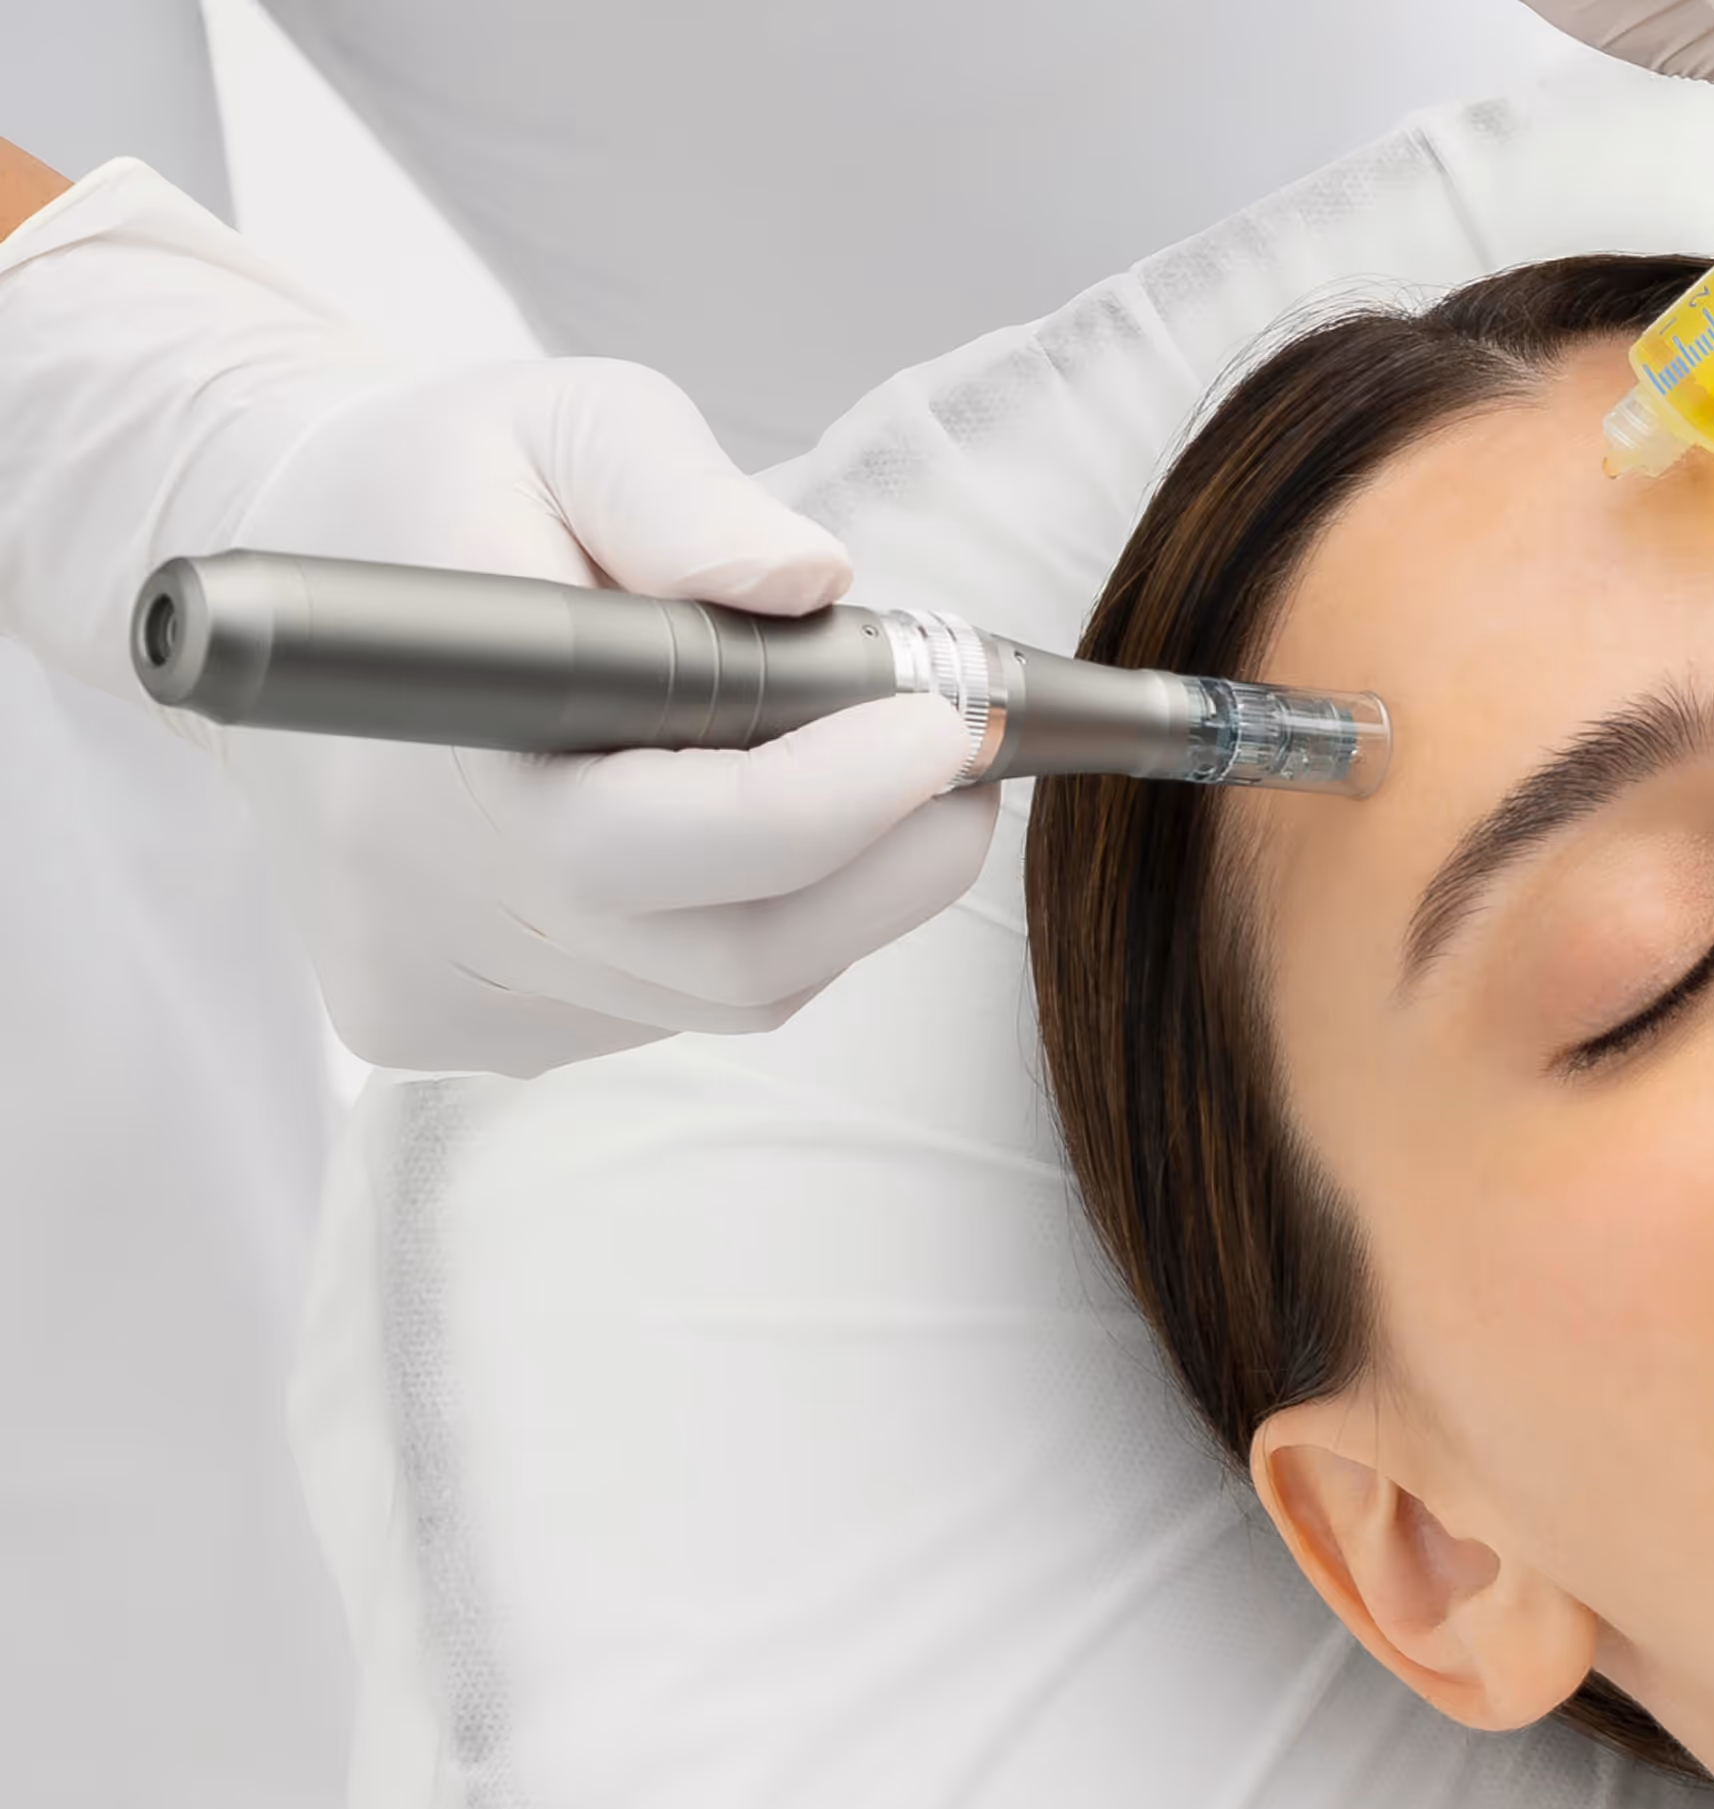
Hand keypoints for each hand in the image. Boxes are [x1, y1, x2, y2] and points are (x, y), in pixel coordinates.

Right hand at [1, 163, 995, 1075]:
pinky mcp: (444, 1026)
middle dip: (895, 864)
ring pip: (719, 991)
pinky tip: (734, 832)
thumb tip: (807, 580)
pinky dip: (743, 927)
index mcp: (436, 740)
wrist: (283, 600)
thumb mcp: (560, 419)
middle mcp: (423, 896)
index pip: (679, 831)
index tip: (947, 725)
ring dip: (838, 899)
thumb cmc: (442, 492)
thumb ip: (679, 489)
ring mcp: (433, 982)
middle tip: (970, 766)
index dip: (842, 797)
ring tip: (876, 780)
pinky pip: (662, 1007)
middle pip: (735, 955)